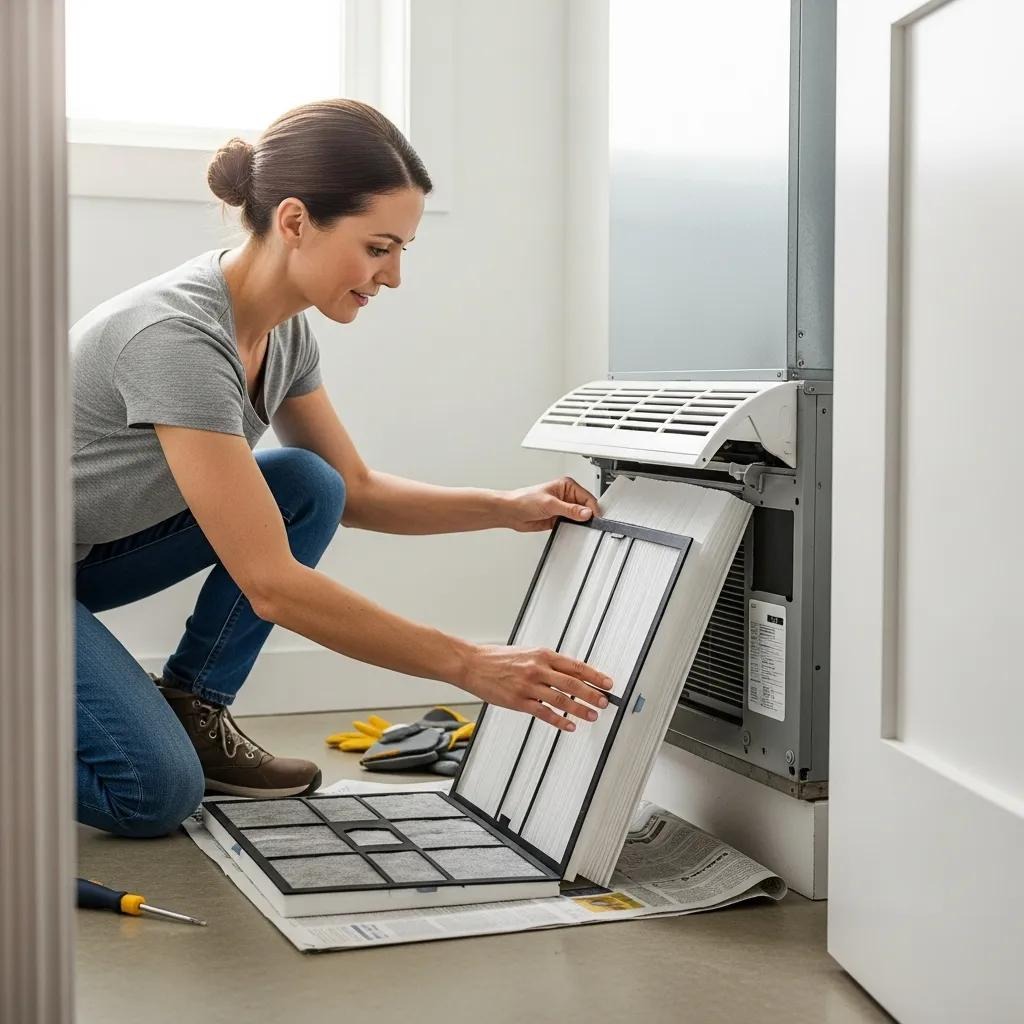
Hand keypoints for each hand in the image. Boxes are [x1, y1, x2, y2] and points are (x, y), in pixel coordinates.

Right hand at [461, 645, 612, 731]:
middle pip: (572, 683)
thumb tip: (571, 673)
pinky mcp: (518, 701)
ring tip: (593, 716)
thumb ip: (548, 663)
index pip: (576, 666)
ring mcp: (528, 686)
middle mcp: (537, 669)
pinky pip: (544, 713)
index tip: (608, 683)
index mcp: (542, 654)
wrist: (472, 664)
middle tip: (605, 702)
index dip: (595, 675)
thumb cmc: (498, 658)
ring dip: (580, 709)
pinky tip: (570, 725)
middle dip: (592, 694)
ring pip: (561, 699)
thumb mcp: (527, 653)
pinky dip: (559, 720)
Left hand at [504, 476, 599, 532]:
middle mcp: (565, 496)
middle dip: (587, 517)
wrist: (510, 512)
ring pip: (578, 517)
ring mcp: (562, 508)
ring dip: (579, 523)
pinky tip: (571, 530)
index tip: (595, 518)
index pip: (586, 497)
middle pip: (584, 508)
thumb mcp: (550, 504)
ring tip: (579, 528)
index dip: (592, 508)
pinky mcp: (557, 519)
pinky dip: (572, 528)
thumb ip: (570, 509)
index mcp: (566, 486)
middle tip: (589, 525)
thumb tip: (586, 512)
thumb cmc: (524, 500)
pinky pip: (570, 525)